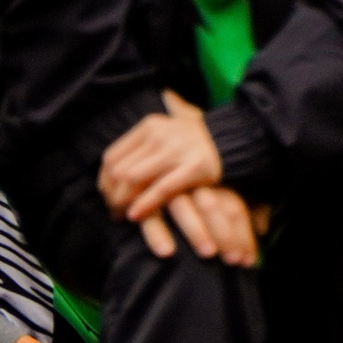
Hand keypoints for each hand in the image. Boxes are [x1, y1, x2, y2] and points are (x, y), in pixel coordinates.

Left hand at [102, 91, 223, 222]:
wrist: (238, 140)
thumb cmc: (197, 144)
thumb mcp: (167, 134)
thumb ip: (142, 147)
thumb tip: (110, 168)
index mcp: (149, 126)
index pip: (112, 156)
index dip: (105, 181)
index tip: (108, 197)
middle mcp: (159, 135)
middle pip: (119, 170)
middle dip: (112, 196)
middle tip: (114, 212)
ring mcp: (177, 150)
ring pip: (133, 179)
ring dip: (124, 202)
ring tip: (124, 216)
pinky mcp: (195, 167)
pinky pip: (161, 188)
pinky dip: (145, 204)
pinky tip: (137, 216)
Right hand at [134, 184, 259, 266]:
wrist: (159, 152)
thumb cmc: (197, 182)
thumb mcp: (224, 189)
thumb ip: (247, 207)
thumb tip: (264, 229)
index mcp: (213, 178)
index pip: (233, 206)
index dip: (243, 234)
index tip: (248, 261)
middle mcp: (190, 179)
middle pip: (212, 205)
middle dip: (225, 233)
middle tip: (234, 261)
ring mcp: (165, 183)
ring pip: (184, 207)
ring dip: (196, 231)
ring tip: (209, 255)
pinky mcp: (140, 193)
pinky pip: (150, 214)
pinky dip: (157, 233)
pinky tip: (167, 252)